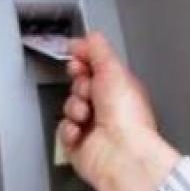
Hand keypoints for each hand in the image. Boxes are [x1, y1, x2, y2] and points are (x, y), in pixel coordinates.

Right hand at [59, 32, 179, 190]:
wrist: (121, 154)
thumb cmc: (127, 118)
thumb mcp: (114, 70)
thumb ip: (98, 50)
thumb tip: (89, 36)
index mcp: (120, 87)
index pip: (96, 66)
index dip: (84, 59)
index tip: (77, 56)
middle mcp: (108, 106)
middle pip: (79, 84)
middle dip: (79, 84)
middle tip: (88, 90)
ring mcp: (93, 126)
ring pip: (69, 105)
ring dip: (74, 108)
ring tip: (87, 116)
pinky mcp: (79, 144)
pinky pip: (62, 129)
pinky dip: (68, 129)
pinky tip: (80, 132)